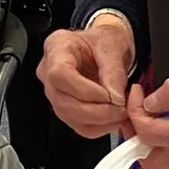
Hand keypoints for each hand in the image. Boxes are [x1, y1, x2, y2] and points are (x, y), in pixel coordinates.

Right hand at [40, 19, 134, 137]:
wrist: (104, 47)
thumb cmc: (103, 41)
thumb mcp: (112, 47)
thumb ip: (113, 72)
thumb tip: (115, 99)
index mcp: (57, 47)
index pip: (60, 74)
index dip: (84, 90)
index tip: (108, 95)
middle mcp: (49, 71)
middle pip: (62, 101)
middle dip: (95, 111)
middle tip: (120, 108)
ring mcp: (54, 91)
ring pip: (68, 116)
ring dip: (98, 121)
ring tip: (120, 113)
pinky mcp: (65, 107)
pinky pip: (77, 125)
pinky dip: (98, 127)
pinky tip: (113, 119)